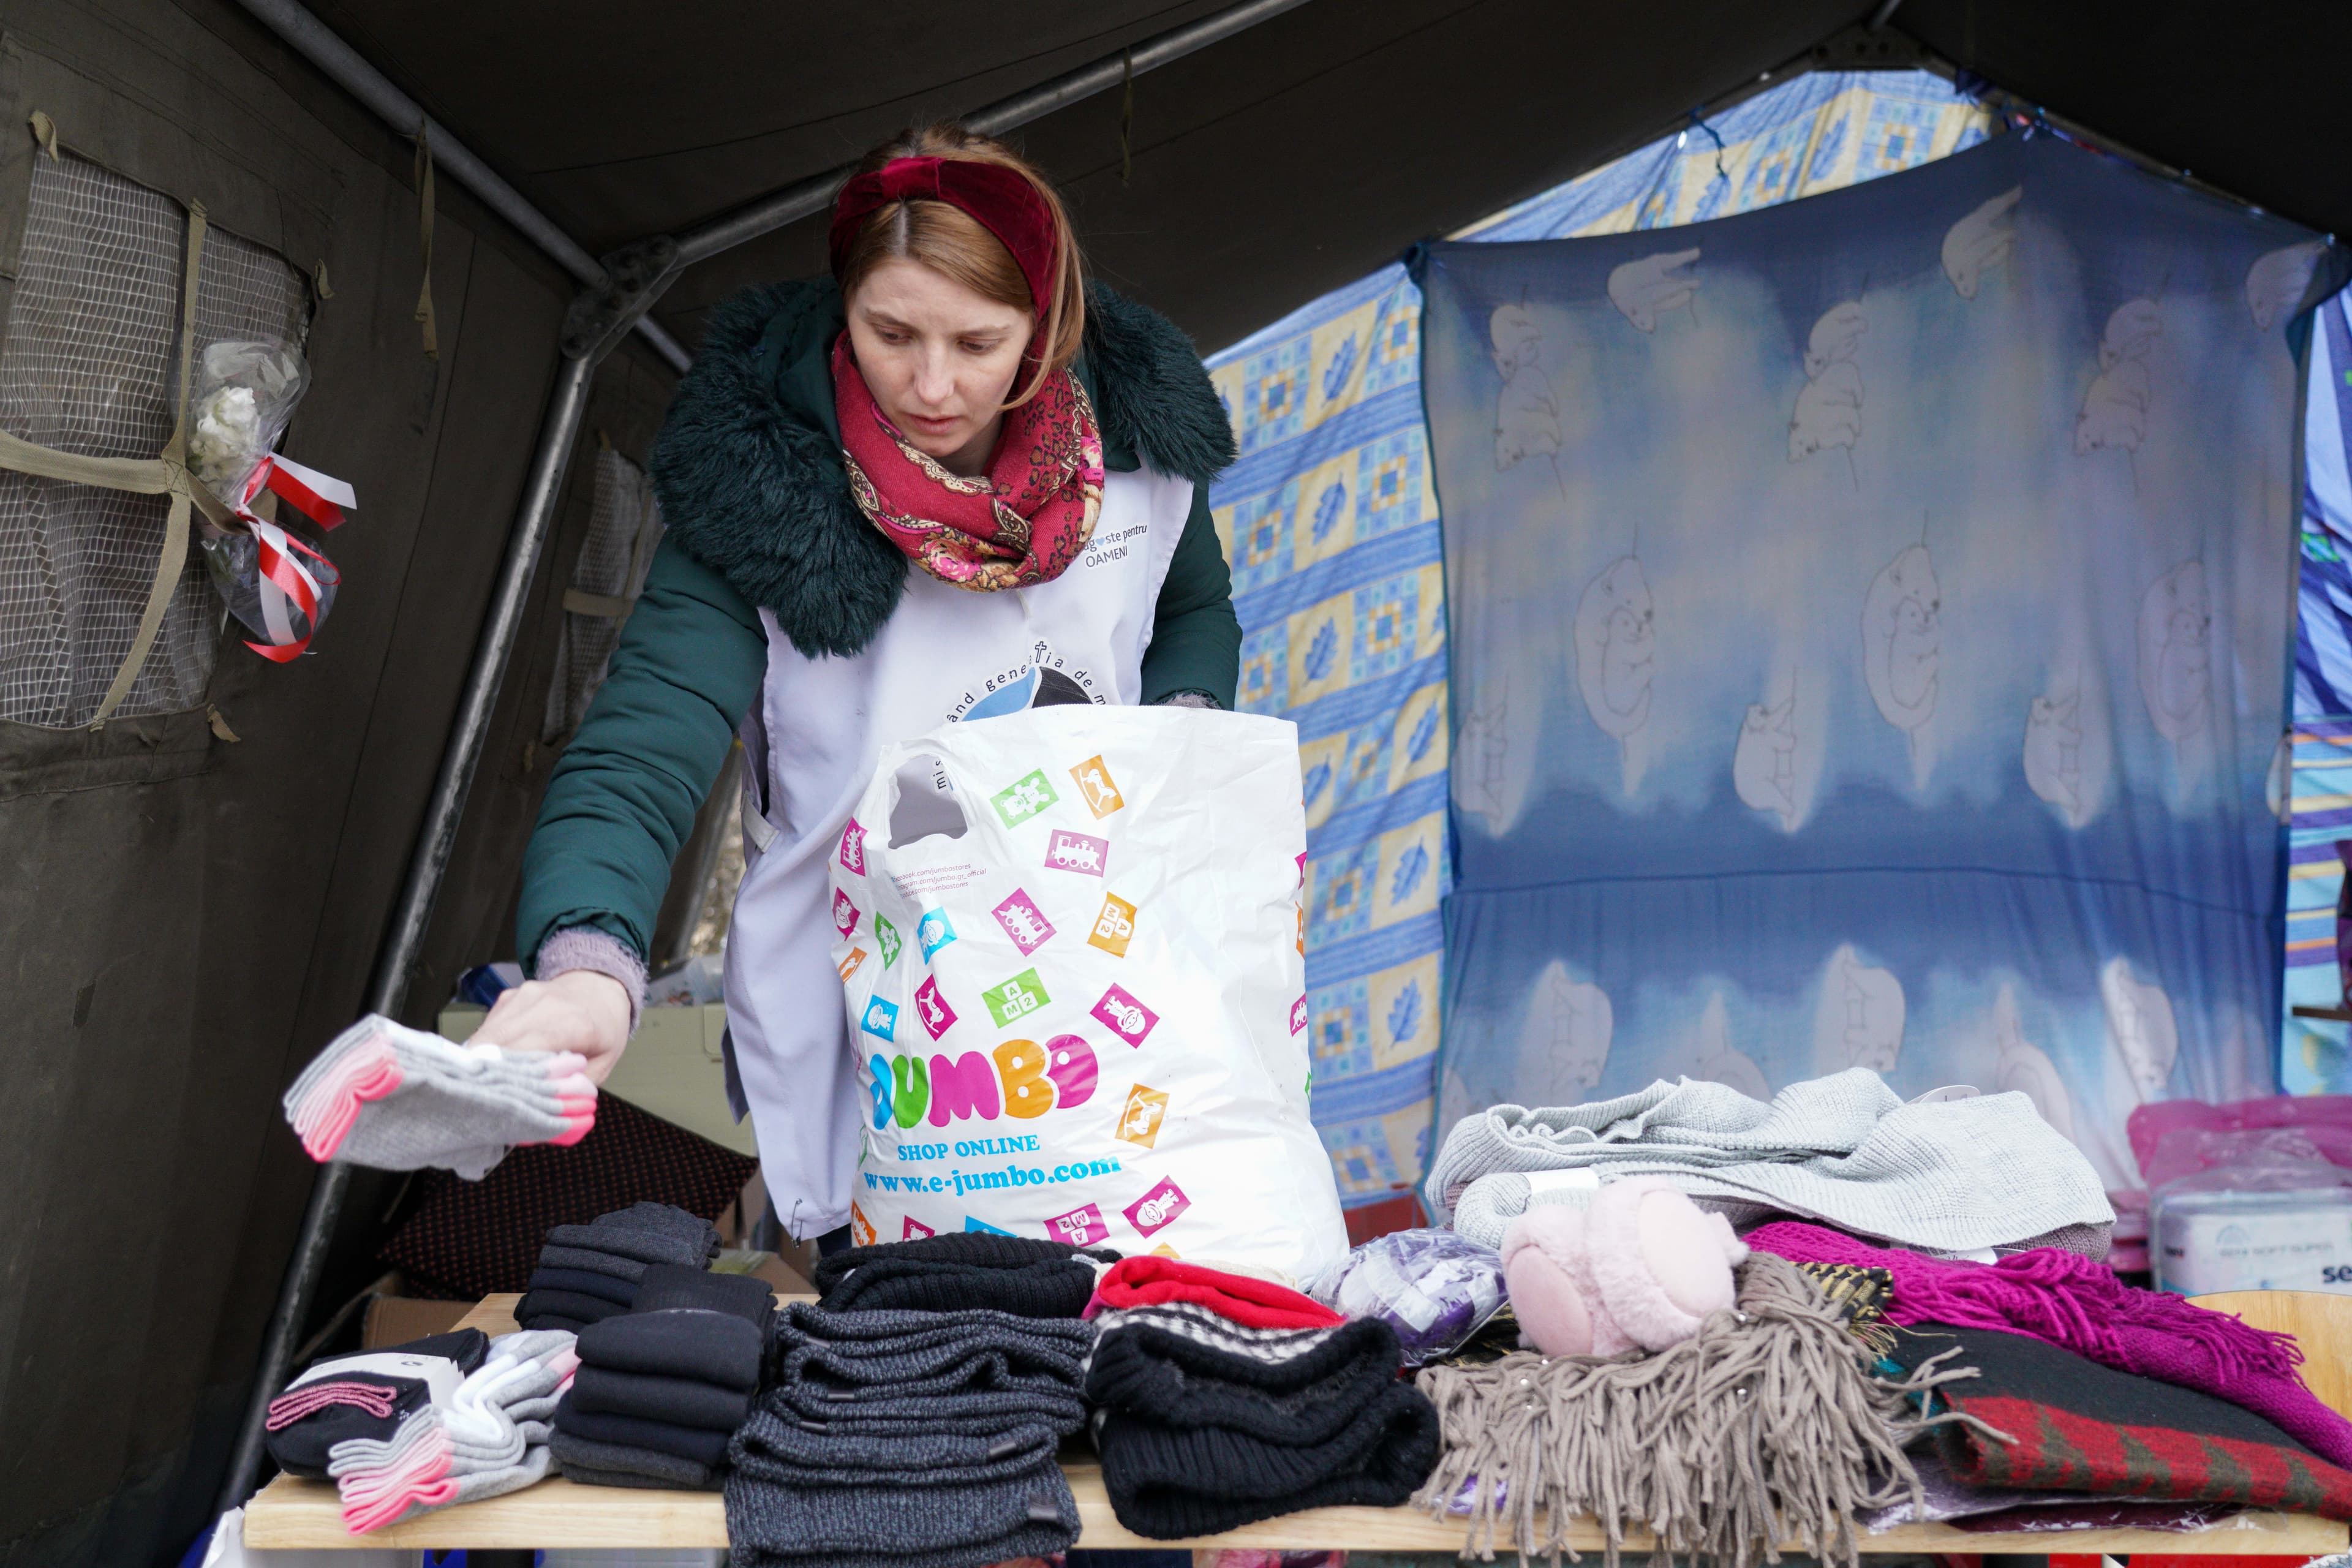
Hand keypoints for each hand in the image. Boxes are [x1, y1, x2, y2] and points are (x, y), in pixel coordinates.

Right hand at [470, 969, 630, 1084]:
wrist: (599, 989)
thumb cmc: (603, 1031)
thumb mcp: (602, 1065)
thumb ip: (574, 1088)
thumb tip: (543, 1111)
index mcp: (575, 1024)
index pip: (526, 1050)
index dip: (504, 1076)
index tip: (492, 1100)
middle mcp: (546, 1005)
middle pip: (496, 1042)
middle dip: (484, 1073)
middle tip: (483, 1099)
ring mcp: (524, 997)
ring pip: (485, 1035)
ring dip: (481, 1060)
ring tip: (487, 1083)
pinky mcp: (509, 997)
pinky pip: (487, 1027)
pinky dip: (486, 1047)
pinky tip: (497, 1061)